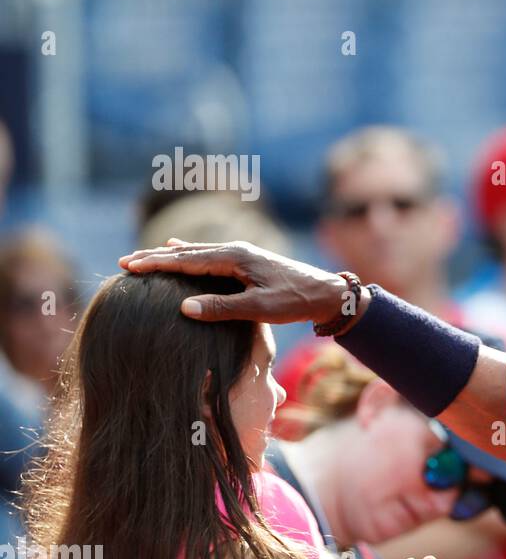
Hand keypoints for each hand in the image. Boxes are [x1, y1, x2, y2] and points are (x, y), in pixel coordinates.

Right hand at [117, 238, 367, 325]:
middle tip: (124, 261)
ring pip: (197, 253)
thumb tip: (185, 308)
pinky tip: (179, 249)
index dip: (157, 264)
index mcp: (235, 258)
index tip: (129, 266)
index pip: (187, 260)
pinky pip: (210, 256)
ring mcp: (242, 255)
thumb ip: (223, 308)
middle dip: (155, 257)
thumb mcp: (259, 309)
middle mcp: (236, 251)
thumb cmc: (296, 302)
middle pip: (187, 253)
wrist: (327, 293)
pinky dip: (189, 254)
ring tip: (144, 256)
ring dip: (169, 255)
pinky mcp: (247, 262)